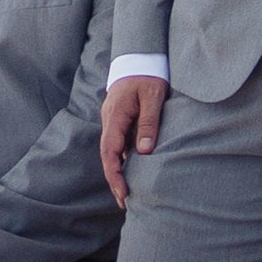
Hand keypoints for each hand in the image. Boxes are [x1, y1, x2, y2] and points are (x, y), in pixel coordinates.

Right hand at [102, 76, 168, 203]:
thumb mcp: (153, 96)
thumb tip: (145, 151)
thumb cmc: (147, 76)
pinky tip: (131, 173)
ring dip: (118, 173)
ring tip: (128, 195)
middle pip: (108, 156)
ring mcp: (113, 122)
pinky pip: (119, 145)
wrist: (138, 59)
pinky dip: (123, 161)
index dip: (115, 174)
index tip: (123, 192)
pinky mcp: (120, 122)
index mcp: (115, 116)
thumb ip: (149, 122)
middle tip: (125, 202)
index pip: (110, 151)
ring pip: (112, 152)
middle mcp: (110, 122)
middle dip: (114, 180)